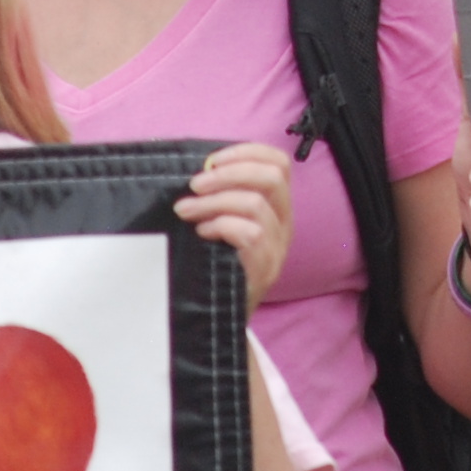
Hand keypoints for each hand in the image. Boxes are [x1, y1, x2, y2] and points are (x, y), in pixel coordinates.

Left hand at [180, 142, 297, 310]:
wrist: (221, 318)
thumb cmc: (217, 264)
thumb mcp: (225, 224)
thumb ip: (221, 197)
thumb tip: (196, 169)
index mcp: (277, 207)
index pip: (279, 163)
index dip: (247, 152)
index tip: (212, 159)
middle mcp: (285, 224)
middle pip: (272, 177)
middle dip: (228, 173)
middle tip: (195, 184)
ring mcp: (278, 248)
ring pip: (257, 204)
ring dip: (215, 201)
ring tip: (186, 210)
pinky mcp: (264, 269)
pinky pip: (250, 234)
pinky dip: (221, 225)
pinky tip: (201, 232)